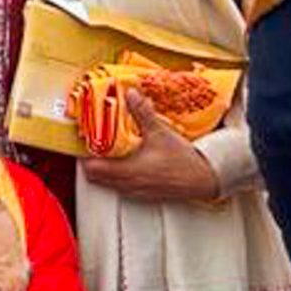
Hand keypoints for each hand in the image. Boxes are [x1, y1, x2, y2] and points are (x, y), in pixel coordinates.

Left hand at [81, 91, 221, 202]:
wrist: (206, 179)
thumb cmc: (184, 159)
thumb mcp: (160, 132)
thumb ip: (142, 113)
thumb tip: (130, 94)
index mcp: (128, 170)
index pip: (92, 169)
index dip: (84, 156)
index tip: (85, 143)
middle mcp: (129, 184)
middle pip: (95, 178)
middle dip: (90, 163)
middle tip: (93, 147)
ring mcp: (137, 193)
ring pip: (108, 185)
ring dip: (103, 172)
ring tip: (106, 155)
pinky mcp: (145, 196)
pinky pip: (122, 190)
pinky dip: (117, 179)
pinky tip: (125, 166)